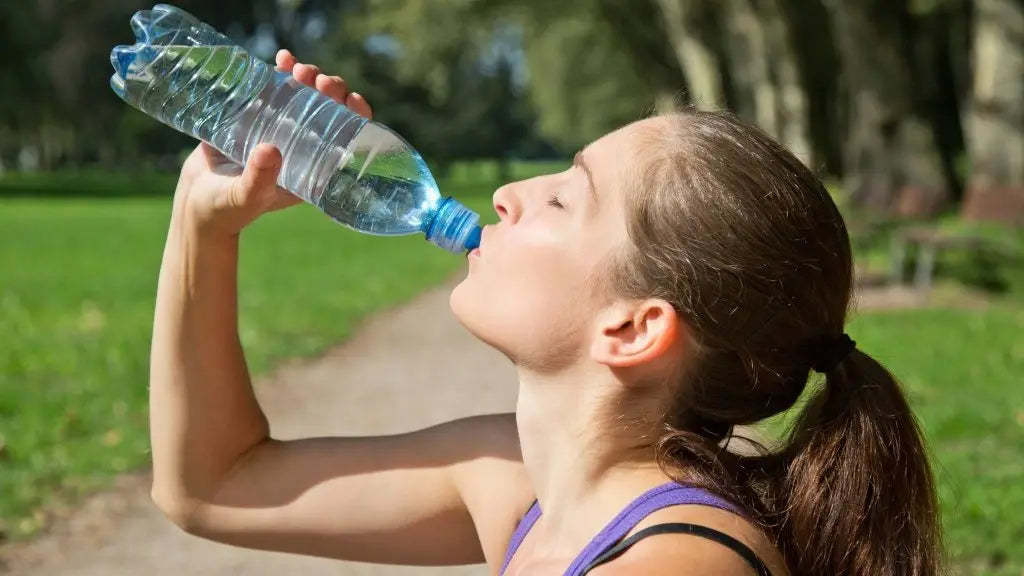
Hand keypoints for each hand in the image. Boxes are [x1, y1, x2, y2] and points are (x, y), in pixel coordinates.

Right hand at [172, 50, 373, 237]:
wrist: (195, 201)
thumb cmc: (226, 208)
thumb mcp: (245, 196)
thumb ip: (258, 178)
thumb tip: (270, 150)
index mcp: (314, 169)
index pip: (348, 139)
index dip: (357, 116)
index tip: (352, 99)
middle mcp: (303, 146)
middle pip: (331, 111)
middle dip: (332, 90)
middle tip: (318, 81)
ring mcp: (281, 128)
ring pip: (307, 95)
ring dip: (309, 77)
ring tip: (297, 69)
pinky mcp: (258, 115)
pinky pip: (277, 89)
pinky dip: (283, 71)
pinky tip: (283, 58)